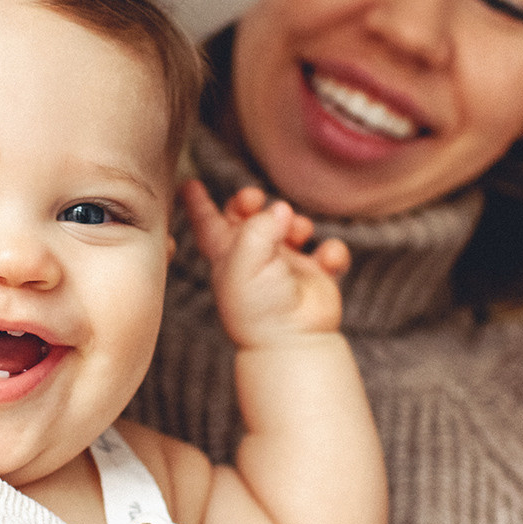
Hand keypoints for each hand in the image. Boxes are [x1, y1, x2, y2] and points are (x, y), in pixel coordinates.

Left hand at [181, 181, 348, 346]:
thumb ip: (258, 228)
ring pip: (291, 227)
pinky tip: (327, 259)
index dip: (198, 202)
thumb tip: (280, 209)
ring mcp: (286, 267)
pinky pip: (328, 252)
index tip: (189, 182)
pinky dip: (333, 251)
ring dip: (297, 222)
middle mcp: (254, 259)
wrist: (291, 341)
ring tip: (298, 232)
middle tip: (257, 198)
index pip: (207, 223)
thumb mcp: (245, 262)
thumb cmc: (259, 305)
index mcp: (227, 256)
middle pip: (249, 218)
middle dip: (253, 202)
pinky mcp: (316, 277)